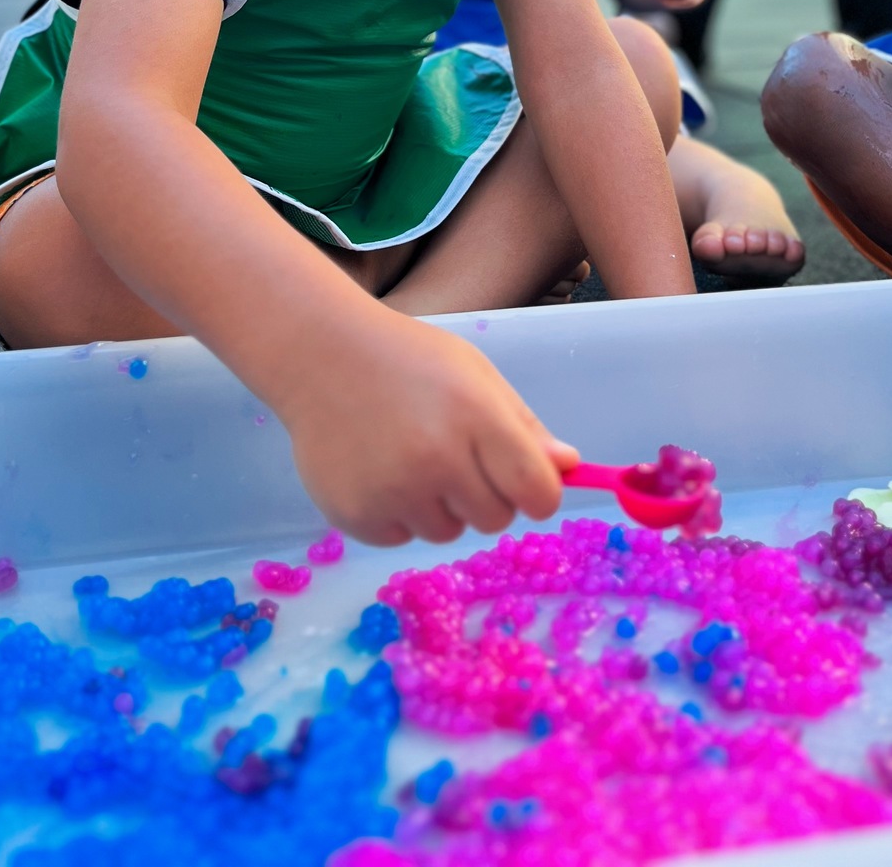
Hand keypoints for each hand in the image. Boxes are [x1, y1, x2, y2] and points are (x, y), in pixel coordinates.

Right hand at [280, 310, 577, 545]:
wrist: (321, 355)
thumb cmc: (409, 359)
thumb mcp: (475, 375)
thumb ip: (523, 426)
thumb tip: (570, 468)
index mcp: (476, 417)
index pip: (537, 493)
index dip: (538, 492)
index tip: (525, 483)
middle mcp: (437, 460)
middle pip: (496, 519)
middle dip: (486, 495)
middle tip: (453, 454)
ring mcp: (393, 492)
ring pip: (448, 533)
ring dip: (439, 506)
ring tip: (409, 456)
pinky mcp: (357, 516)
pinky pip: (401, 537)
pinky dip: (397, 513)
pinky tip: (378, 468)